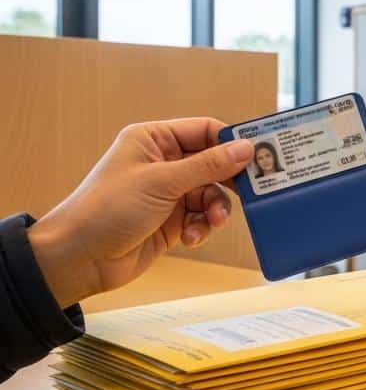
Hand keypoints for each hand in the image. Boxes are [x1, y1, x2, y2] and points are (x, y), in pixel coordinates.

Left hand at [27, 119, 254, 308]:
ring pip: (212, 193)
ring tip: (213, 221)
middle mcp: (163, 163)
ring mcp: (168, 193)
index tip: (260, 155)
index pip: (205, 131)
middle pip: (214, 163)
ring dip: (217, 208)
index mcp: (154, 140)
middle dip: (230, 180)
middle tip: (254, 191)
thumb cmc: (107, 210)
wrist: (79, 258)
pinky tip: (192, 237)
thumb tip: (245, 148)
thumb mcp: (162, 182)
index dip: (232, 142)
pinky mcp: (172, 220)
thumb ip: (207, 165)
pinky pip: (203, 217)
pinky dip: (204, 227)